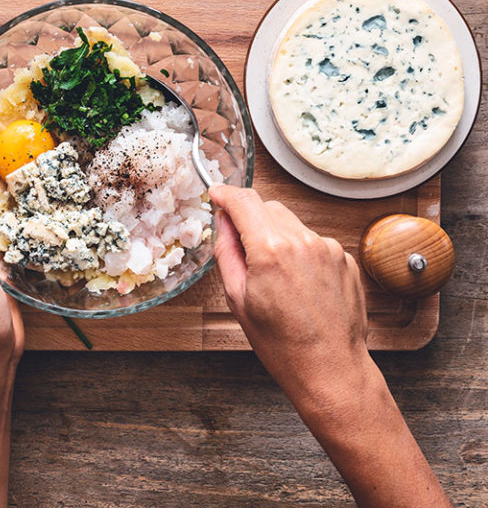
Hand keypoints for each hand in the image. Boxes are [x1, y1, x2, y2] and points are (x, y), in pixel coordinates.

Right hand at [209, 184, 368, 402]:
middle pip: (267, 207)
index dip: (225, 193)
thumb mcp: (237, 298)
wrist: (329, 367)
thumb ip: (226, 252)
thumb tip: (223, 223)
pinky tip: (298, 283)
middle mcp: (303, 241)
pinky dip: (299, 251)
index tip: (217, 194)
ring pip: (290, 223)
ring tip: (276, 277)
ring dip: (276, 236)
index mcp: (271, 251)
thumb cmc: (283, 343)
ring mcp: (328, 248)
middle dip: (250, 219)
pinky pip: (312, 240)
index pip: (243, 201)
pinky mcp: (343, 257)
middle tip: (243, 249)